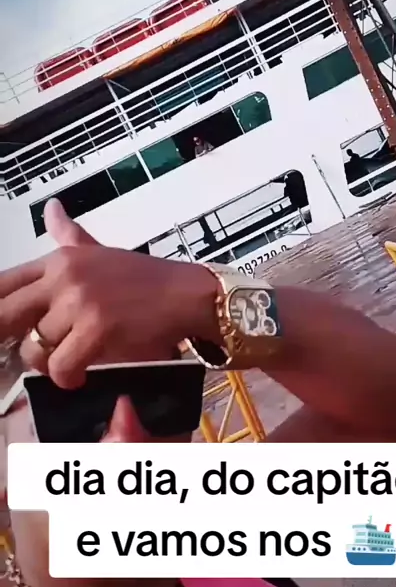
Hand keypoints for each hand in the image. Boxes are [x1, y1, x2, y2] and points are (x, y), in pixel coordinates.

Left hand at [0, 200, 217, 388]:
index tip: (3, 330)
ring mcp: (79, 300)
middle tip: (30, 354)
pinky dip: (70, 378)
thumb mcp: (100, 253)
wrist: (186, 293)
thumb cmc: (146, 278)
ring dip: (50, 365)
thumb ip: (70, 236)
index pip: (2, 283)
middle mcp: (63, 274)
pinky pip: (62, 366)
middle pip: (4, 315)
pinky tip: (83, 374)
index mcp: (60, 258)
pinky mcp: (96, 326)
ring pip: (34, 349)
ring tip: (70, 362)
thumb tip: (51, 208)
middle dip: (10, 342)